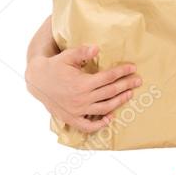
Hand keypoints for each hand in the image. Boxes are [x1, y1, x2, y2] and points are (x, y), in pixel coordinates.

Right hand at [25, 45, 141, 133]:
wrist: (37, 81)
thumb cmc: (54, 66)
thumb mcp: (67, 56)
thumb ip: (82, 52)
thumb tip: (97, 48)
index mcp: (81, 83)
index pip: (108, 78)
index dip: (122, 72)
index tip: (133, 68)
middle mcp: (81, 99)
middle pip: (110, 92)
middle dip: (126, 85)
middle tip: (138, 81)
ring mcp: (76, 111)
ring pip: (104, 109)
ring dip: (119, 102)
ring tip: (129, 94)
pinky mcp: (71, 118)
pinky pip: (88, 126)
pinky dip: (100, 124)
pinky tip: (110, 118)